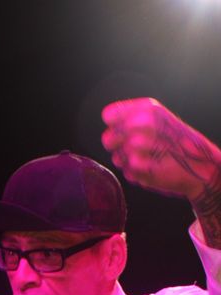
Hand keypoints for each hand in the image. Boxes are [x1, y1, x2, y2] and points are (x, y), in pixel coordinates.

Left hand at [101, 98, 220, 204]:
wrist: (199, 165)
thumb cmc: (173, 142)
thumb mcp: (158, 119)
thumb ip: (129, 118)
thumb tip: (107, 125)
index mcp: (147, 109)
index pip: (109, 116)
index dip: (113, 127)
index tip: (124, 133)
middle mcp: (144, 123)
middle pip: (109, 138)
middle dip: (117, 148)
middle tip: (134, 150)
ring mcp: (143, 144)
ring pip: (117, 156)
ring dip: (127, 162)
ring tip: (146, 159)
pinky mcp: (143, 166)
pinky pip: (127, 171)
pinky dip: (135, 173)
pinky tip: (150, 169)